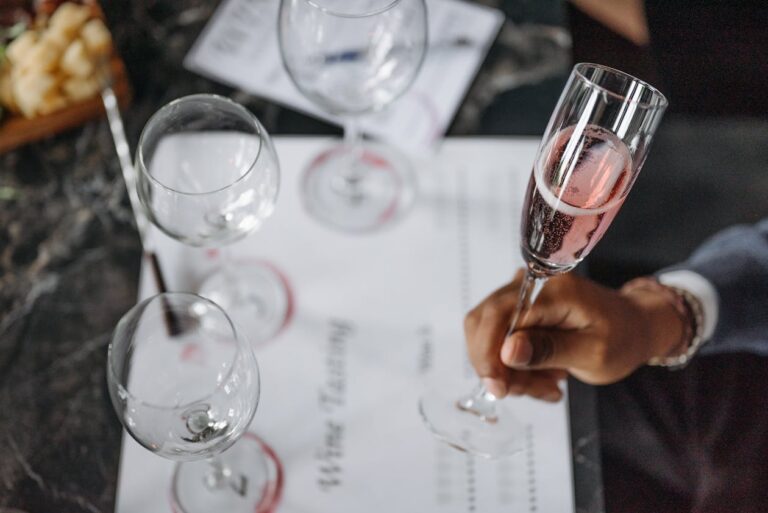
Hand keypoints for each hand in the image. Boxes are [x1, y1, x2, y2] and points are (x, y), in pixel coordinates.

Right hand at [464, 270, 684, 401]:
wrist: (634, 326)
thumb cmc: (622, 338)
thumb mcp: (593, 353)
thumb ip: (549, 350)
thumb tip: (507, 351)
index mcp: (553, 290)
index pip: (499, 315)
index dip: (489, 354)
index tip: (498, 389)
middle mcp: (531, 284)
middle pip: (485, 322)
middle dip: (497, 365)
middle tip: (526, 391)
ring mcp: (523, 293)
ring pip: (489, 333)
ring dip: (508, 369)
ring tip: (546, 385)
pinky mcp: (520, 307)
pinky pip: (499, 336)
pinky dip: (513, 364)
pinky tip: (541, 376)